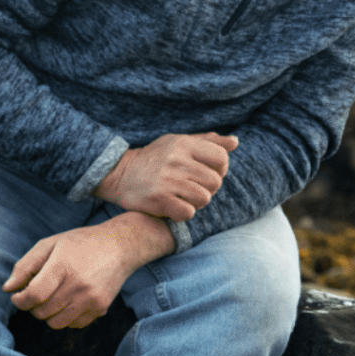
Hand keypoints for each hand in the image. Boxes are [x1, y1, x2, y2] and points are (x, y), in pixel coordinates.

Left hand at [3, 213, 173, 328]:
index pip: (33, 296)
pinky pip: (73, 325)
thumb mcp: (51, 244)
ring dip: (48, 314)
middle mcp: (79, 285)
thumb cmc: (81, 243)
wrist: (121, 246)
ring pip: (55, 323)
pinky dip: (66, 317)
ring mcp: (91, 299)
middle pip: (42, 312)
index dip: (20, 300)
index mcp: (63, 266)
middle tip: (37, 294)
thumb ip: (26, 265)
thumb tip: (8, 288)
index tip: (18, 296)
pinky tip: (70, 301)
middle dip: (32, 306)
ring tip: (53, 298)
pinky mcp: (101, 308)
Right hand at [94, 132, 237, 220]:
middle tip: (193, 187)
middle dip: (208, 188)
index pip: (222, 157)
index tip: (208, 172)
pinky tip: (174, 205)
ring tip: (184, 196)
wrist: (119, 173)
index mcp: (184, 144)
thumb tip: (235, 142)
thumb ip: (208, 142)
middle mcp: (176, 160)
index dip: (221, 169)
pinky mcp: (158, 199)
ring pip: (204, 199)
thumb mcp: (179, 142)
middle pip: (215, 182)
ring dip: (197, 202)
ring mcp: (167, 180)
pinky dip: (183, 213)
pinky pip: (188, 213)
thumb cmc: (156, 158)